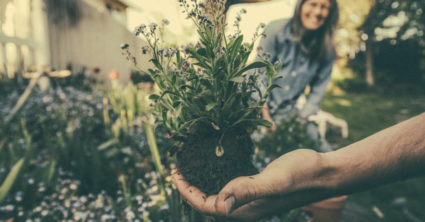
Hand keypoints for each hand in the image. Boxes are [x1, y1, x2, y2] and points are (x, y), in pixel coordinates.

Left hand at [172, 149, 324, 220]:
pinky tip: (217, 165)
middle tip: (178, 168)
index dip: (186, 191)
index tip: (174, 172)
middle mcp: (246, 208)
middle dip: (190, 189)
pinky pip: (232, 186)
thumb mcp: (274, 181)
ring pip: (219, 195)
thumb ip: (247, 191)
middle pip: (209, 203)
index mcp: (245, 210)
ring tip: (191, 168)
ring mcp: (253, 199)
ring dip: (203, 183)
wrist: (325, 172)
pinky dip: (219, 177)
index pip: (206, 206)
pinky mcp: (259, 188)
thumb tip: (220, 205)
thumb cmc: (302, 175)